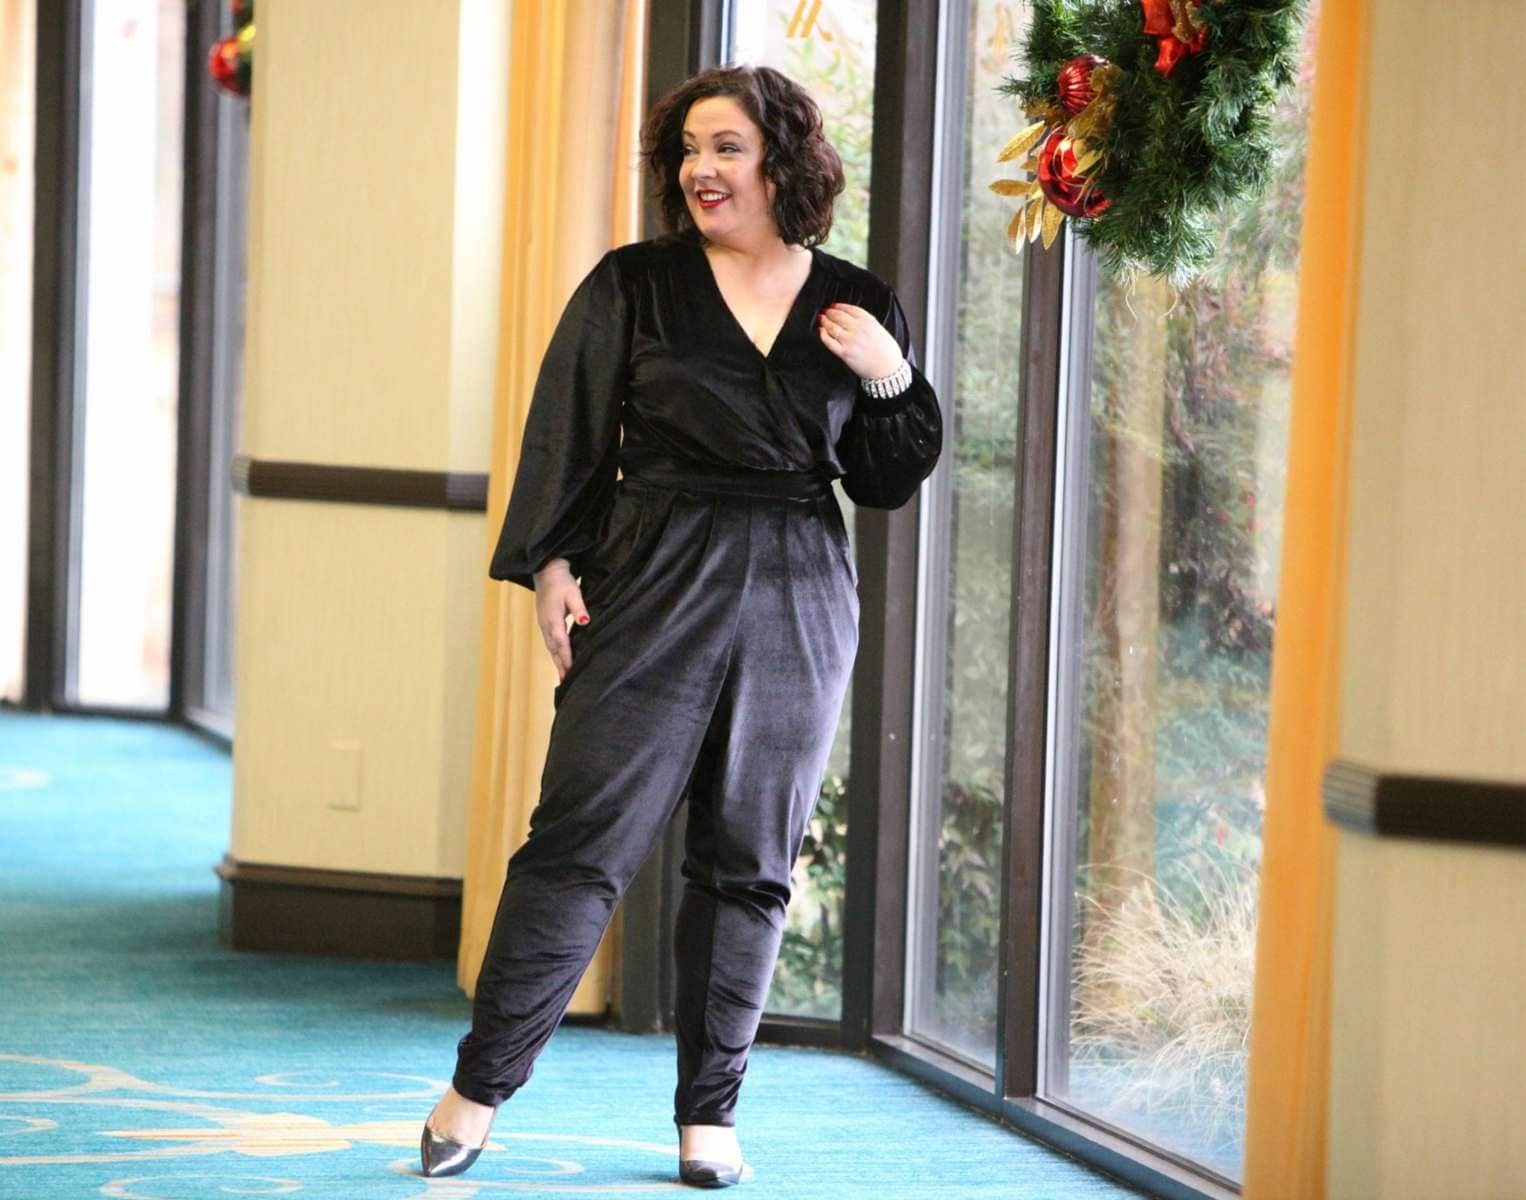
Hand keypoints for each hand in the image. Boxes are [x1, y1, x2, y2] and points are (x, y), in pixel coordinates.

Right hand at [533, 558, 588, 681]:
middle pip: (554, 649)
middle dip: (560, 666)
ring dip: (557, 662)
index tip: (571, 671)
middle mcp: (546, 624)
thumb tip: (585, 621)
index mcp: (552, 618)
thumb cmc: (561, 581)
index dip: (566, 658)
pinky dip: (555, 653)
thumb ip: (579, 608)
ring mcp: (543, 624)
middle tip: (566, 683)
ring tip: (563, 677)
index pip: (561, 642)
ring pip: (551, 647)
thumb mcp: (573, 592)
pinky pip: (550, 642)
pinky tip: (560, 660)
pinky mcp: (545, 623)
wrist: (546, 571)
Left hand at [817, 302, 903, 380]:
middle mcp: (858, 329)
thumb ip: (866, 321)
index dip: (839, 306)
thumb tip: (851, 316)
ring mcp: (850, 341)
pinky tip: (822, 331)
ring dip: (825, 321)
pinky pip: (829, 342)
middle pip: (838, 316)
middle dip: (830, 312)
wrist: (887, 368)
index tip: (834, 305)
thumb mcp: (879, 329)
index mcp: (868, 321)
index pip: (849, 309)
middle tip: (825, 312)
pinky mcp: (844, 353)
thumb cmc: (886, 352)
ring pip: (832, 327)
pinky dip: (823, 335)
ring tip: (822, 319)